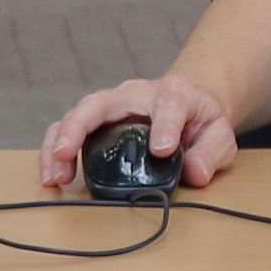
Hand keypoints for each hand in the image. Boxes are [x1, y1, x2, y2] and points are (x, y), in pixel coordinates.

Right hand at [40, 73, 239, 189]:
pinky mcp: (96, 121)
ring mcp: (112, 106)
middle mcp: (135, 94)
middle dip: (78, 126)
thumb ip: (211, 153)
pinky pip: (68, 129)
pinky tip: (52, 177)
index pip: (169, 105)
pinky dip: (55, 150)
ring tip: (54, 177)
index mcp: (174, 94)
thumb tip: (194, 173)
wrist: (188, 104)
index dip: (165, 126)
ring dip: (58, 143)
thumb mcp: (219, 135)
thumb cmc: (200, 120)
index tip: (162, 150)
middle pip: (100, 101)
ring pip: (76, 114)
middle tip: (65, 154)